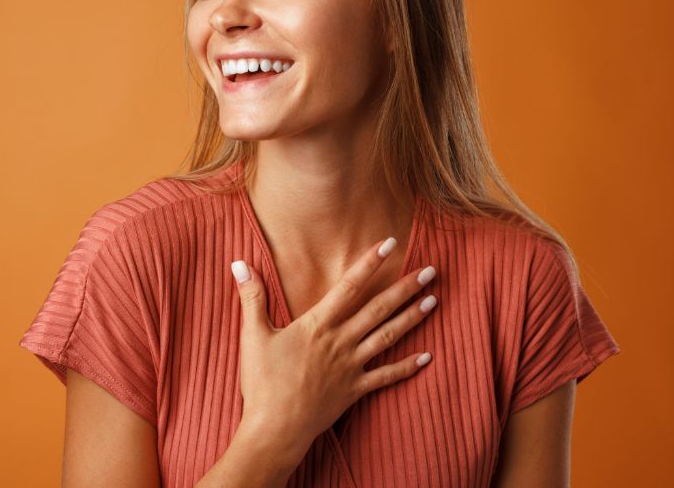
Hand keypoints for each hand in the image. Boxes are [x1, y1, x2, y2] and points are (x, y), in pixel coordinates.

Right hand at [229, 237, 437, 458]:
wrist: (274, 429)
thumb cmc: (262, 383)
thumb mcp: (252, 336)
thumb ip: (252, 297)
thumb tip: (239, 264)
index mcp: (318, 325)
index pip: (349, 287)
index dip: (369, 263)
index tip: (390, 244)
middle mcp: (340, 342)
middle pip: (379, 309)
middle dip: (406, 288)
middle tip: (431, 270)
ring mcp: (351, 367)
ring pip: (388, 337)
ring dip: (412, 318)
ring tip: (434, 300)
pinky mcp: (355, 391)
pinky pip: (386, 377)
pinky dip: (407, 367)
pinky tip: (427, 357)